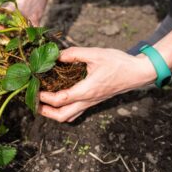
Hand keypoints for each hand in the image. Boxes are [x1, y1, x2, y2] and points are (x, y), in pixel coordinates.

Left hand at [38, 47, 156, 121]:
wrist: (137, 73)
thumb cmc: (118, 63)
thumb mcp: (95, 54)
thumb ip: (74, 54)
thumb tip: (56, 55)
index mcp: (86, 90)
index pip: (60, 99)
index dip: (44, 97)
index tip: (34, 90)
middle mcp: (87, 100)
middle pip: (62, 116)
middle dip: (46, 111)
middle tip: (34, 103)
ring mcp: (91, 103)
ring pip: (69, 117)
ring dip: (54, 113)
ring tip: (43, 104)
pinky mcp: (94, 101)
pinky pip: (76, 112)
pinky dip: (64, 111)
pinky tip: (59, 102)